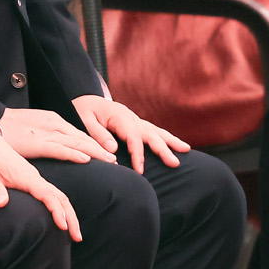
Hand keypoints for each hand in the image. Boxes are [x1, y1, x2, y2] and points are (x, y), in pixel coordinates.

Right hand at [0, 107, 116, 163]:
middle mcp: (54, 125)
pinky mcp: (37, 143)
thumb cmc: (8, 129)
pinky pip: (59, 149)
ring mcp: (46, 133)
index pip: (79, 135)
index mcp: (53, 121)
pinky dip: (74, 154)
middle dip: (101, 149)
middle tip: (116, 161)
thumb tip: (57, 148)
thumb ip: (46, 138)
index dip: (95, 145)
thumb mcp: (33, 131)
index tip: (108, 155)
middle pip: (83, 138)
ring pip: (77, 143)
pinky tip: (86, 159)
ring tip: (111, 161)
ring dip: (95, 153)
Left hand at [0, 122, 81, 239]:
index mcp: (25, 175)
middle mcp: (33, 176)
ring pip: (57, 194)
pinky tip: (59, 216)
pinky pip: (49, 192)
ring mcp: (32, 177)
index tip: (63, 227)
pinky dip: (58, 205)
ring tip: (73, 232)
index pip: (48, 195)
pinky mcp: (28, 178)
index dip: (57, 211)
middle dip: (71, 217)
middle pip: (60, 196)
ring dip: (67, 212)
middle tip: (78, 238)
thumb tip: (1, 204)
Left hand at [72, 95, 187, 171]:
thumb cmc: (82, 109)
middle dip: (163, 149)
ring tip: (186, 150)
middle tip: (175, 163)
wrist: (84, 98)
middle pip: (150, 134)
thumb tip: (113, 149)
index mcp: (119, 116)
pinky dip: (165, 138)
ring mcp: (135, 120)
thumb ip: (98, 134)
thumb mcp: (84, 119)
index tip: (140, 170)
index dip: (137, 154)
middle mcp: (131, 117)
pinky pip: (152, 131)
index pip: (133, 137)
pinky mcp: (135, 124)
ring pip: (155, 131)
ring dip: (171, 141)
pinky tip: (176, 145)